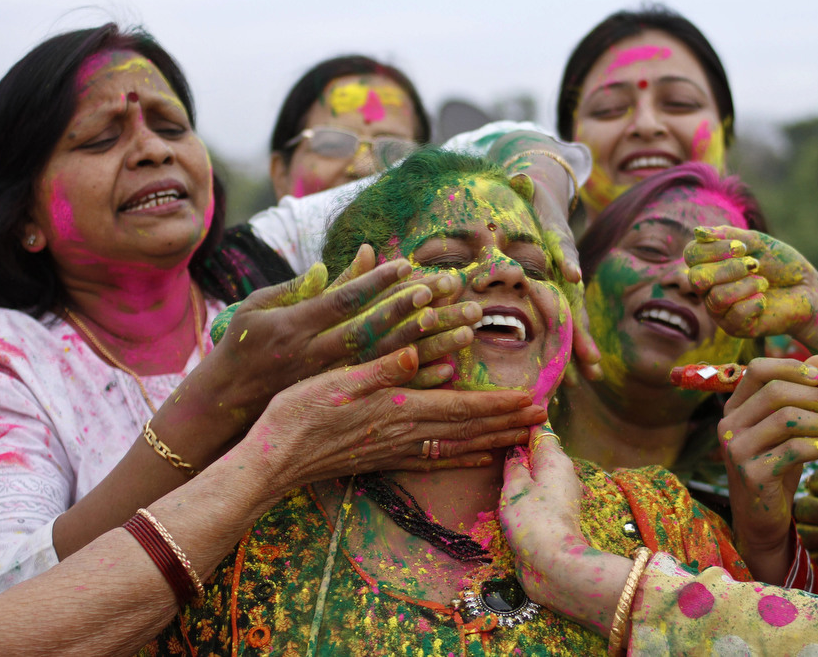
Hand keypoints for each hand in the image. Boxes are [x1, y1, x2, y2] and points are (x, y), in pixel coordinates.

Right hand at [198, 245, 482, 433]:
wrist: (224, 406)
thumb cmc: (243, 348)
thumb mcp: (259, 309)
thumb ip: (301, 286)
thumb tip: (339, 260)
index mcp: (295, 327)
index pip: (342, 301)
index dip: (376, 282)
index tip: (407, 265)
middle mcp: (316, 354)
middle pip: (375, 328)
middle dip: (415, 307)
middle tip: (451, 287)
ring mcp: (330, 380)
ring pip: (387, 360)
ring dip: (430, 343)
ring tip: (465, 327)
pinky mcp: (339, 400)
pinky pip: (384, 392)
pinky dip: (416, 381)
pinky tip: (448, 369)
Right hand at [246, 346, 546, 486]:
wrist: (274, 458)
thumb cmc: (299, 413)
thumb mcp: (337, 380)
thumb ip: (380, 368)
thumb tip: (414, 354)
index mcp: (398, 408)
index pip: (461, 406)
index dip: (499, 403)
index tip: (532, 400)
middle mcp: (404, 433)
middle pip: (468, 429)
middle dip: (507, 422)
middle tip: (543, 419)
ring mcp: (395, 451)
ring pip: (457, 448)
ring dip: (493, 441)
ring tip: (523, 439)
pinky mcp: (384, 462)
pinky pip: (432, 462)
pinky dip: (460, 460)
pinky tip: (477, 460)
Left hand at [489, 131, 601, 380]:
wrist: (547, 198)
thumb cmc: (533, 198)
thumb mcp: (529, 190)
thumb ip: (525, 184)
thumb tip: (521, 175)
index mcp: (555, 240)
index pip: (563, 248)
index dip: (567, 258)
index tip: (571, 274)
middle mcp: (566, 266)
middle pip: (576, 298)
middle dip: (582, 329)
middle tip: (591, 358)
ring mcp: (566, 284)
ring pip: (576, 319)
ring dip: (582, 348)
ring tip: (592, 377)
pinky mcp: (561, 295)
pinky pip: (567, 325)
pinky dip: (573, 350)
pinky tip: (581, 377)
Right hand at [500, 427, 628, 634]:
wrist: (554, 565)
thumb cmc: (532, 521)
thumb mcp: (515, 487)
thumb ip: (513, 464)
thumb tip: (514, 450)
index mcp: (555, 458)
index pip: (540, 429)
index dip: (524, 420)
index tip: (507, 412)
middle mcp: (563, 472)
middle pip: (541, 451)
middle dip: (520, 446)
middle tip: (494, 438)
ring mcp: (563, 495)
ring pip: (540, 472)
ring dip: (522, 469)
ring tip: (497, 464)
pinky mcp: (558, 515)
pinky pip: (540, 492)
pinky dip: (526, 488)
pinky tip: (509, 492)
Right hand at [684, 226, 817, 338]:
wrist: (808, 290)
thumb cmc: (781, 265)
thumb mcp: (757, 242)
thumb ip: (728, 235)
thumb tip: (698, 231)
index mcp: (709, 265)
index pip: (691, 255)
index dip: (714, 249)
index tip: (742, 247)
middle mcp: (708, 289)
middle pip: (697, 278)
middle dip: (729, 268)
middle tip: (755, 264)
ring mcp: (719, 311)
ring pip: (716, 298)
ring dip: (746, 285)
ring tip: (763, 283)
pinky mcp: (735, 328)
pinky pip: (735, 315)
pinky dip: (755, 303)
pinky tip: (765, 300)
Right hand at [719, 355, 817, 582]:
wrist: (762, 519)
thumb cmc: (778, 468)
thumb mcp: (789, 429)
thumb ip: (801, 394)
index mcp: (735, 408)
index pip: (759, 370)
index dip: (793, 367)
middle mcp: (729, 425)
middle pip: (777, 391)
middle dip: (817, 397)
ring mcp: (737, 449)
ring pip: (789, 418)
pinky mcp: (752, 473)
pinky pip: (796, 449)